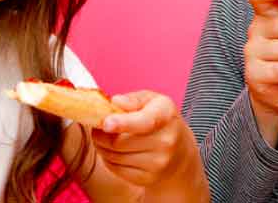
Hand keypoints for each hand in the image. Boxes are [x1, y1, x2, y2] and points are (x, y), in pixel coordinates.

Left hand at [92, 91, 206, 198]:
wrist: (180, 154)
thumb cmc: (161, 121)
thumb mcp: (153, 101)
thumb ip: (133, 99)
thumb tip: (115, 102)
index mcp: (165, 116)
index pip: (143, 122)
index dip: (122, 123)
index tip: (105, 123)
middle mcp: (165, 141)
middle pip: (120, 142)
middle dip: (101, 135)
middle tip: (97, 127)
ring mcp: (158, 163)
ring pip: (114, 156)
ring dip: (102, 147)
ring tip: (104, 138)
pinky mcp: (148, 178)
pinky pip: (116, 169)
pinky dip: (108, 160)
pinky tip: (113, 151)